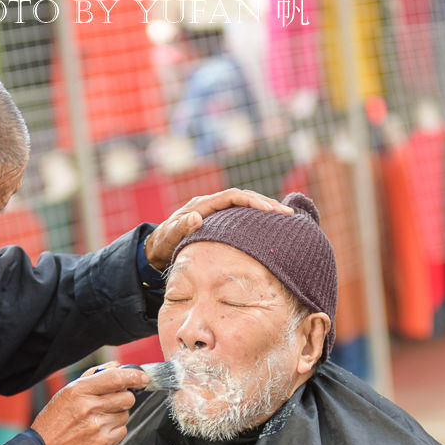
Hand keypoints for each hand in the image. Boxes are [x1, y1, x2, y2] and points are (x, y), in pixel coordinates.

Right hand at [31, 362, 148, 444]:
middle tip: (111, 402)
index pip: (116, 378)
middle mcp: (89, 407)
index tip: (142, 378)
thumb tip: (116, 366)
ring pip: (126, 415)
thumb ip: (93, 376)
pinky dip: (115, 430)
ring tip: (99, 419)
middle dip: (124, 398)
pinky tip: (100, 430)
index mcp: (79, 390)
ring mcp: (98, 426)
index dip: (134, 376)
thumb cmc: (55, 418)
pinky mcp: (103, 443)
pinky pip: (123, 431)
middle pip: (127, 398)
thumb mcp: (68, 391)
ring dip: (117, 415)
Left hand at [144, 188, 293, 270]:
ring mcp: (215, 212)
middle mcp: (211, 204)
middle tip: (287, 213)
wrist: (156, 248)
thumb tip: (196, 217)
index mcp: (202, 205)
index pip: (232, 196)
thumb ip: (181, 227)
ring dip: (265, 209)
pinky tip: (271, 225)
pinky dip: (256, 217)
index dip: (252, 200)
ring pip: (245, 205)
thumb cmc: (163, 243)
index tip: (269, 209)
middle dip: (266, 203)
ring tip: (286, 217)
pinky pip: (241, 215)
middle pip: (244, 197)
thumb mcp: (169, 237)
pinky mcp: (219, 221)